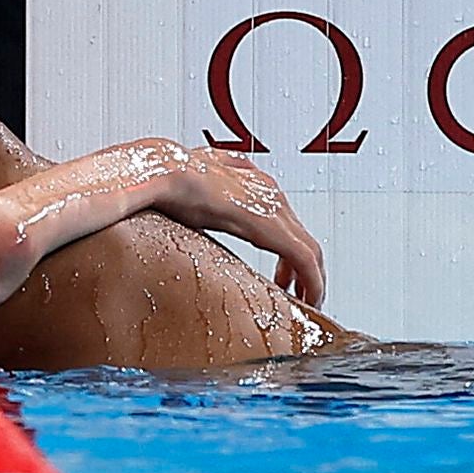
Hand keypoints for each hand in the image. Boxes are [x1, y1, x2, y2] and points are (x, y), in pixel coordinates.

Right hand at [147, 142, 325, 307]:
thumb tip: (190, 219)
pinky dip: (312, 281)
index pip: (284, 223)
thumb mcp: (187, 196)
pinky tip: (308, 299)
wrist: (161, 171)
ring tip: (305, 302)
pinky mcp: (270, 225)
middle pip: (302, 237)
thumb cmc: (165, 178)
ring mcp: (272, 207)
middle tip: (297, 294)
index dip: (287, 255)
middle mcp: (268, 193)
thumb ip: (198, 209)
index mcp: (250, 185)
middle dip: (303, 271)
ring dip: (311, 279)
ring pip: (310, 249)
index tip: (282, 278)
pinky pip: (304, 258)